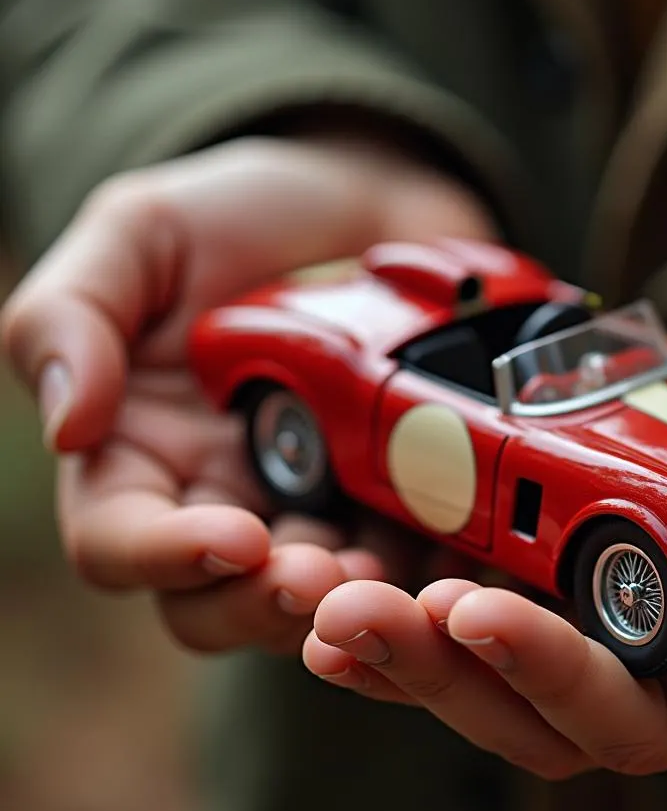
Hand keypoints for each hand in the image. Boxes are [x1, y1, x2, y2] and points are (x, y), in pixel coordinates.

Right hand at [0, 134, 496, 652]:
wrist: (369, 206)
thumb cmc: (243, 219)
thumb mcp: (143, 235)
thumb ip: (76, 315)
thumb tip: (68, 425)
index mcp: (143, 453)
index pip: (120, 541)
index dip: (166, 557)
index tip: (235, 538)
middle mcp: (224, 501)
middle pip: (218, 602)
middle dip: (264, 602)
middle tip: (320, 575)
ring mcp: (316, 511)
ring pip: (319, 603)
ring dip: (351, 604)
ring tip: (388, 574)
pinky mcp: (395, 507)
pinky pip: (412, 570)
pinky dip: (429, 578)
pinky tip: (455, 563)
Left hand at [304, 281, 666, 777]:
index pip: (650, 719)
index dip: (558, 679)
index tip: (473, 607)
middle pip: (545, 723)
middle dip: (445, 676)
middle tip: (353, 611)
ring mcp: (612, 644)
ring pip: (490, 691)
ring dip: (401, 655)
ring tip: (322, 603)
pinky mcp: (560, 597)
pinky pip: (471, 633)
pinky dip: (404, 617)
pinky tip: (337, 583)